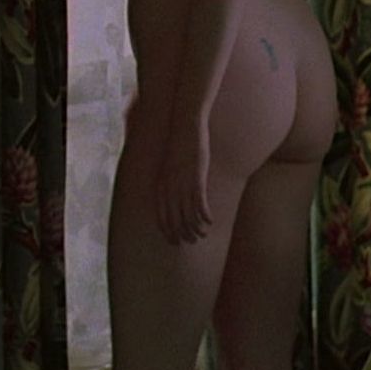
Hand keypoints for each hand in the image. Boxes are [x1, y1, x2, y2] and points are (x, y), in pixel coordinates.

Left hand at [156, 123, 211, 244]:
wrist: (184, 127)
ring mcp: (182, 185)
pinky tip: (210, 221)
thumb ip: (168, 183)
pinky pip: (200, 206)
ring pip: (189, 217)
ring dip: (196, 229)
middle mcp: (169, 190)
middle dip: (183, 235)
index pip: (161, 218)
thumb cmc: (177, 146)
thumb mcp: (168, 168)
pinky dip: (205, 217)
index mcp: (160, 187)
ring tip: (203, 234)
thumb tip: (172, 198)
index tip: (175, 242)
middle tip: (192, 241)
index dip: (168, 233)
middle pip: (175, 222)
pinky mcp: (196, 180)